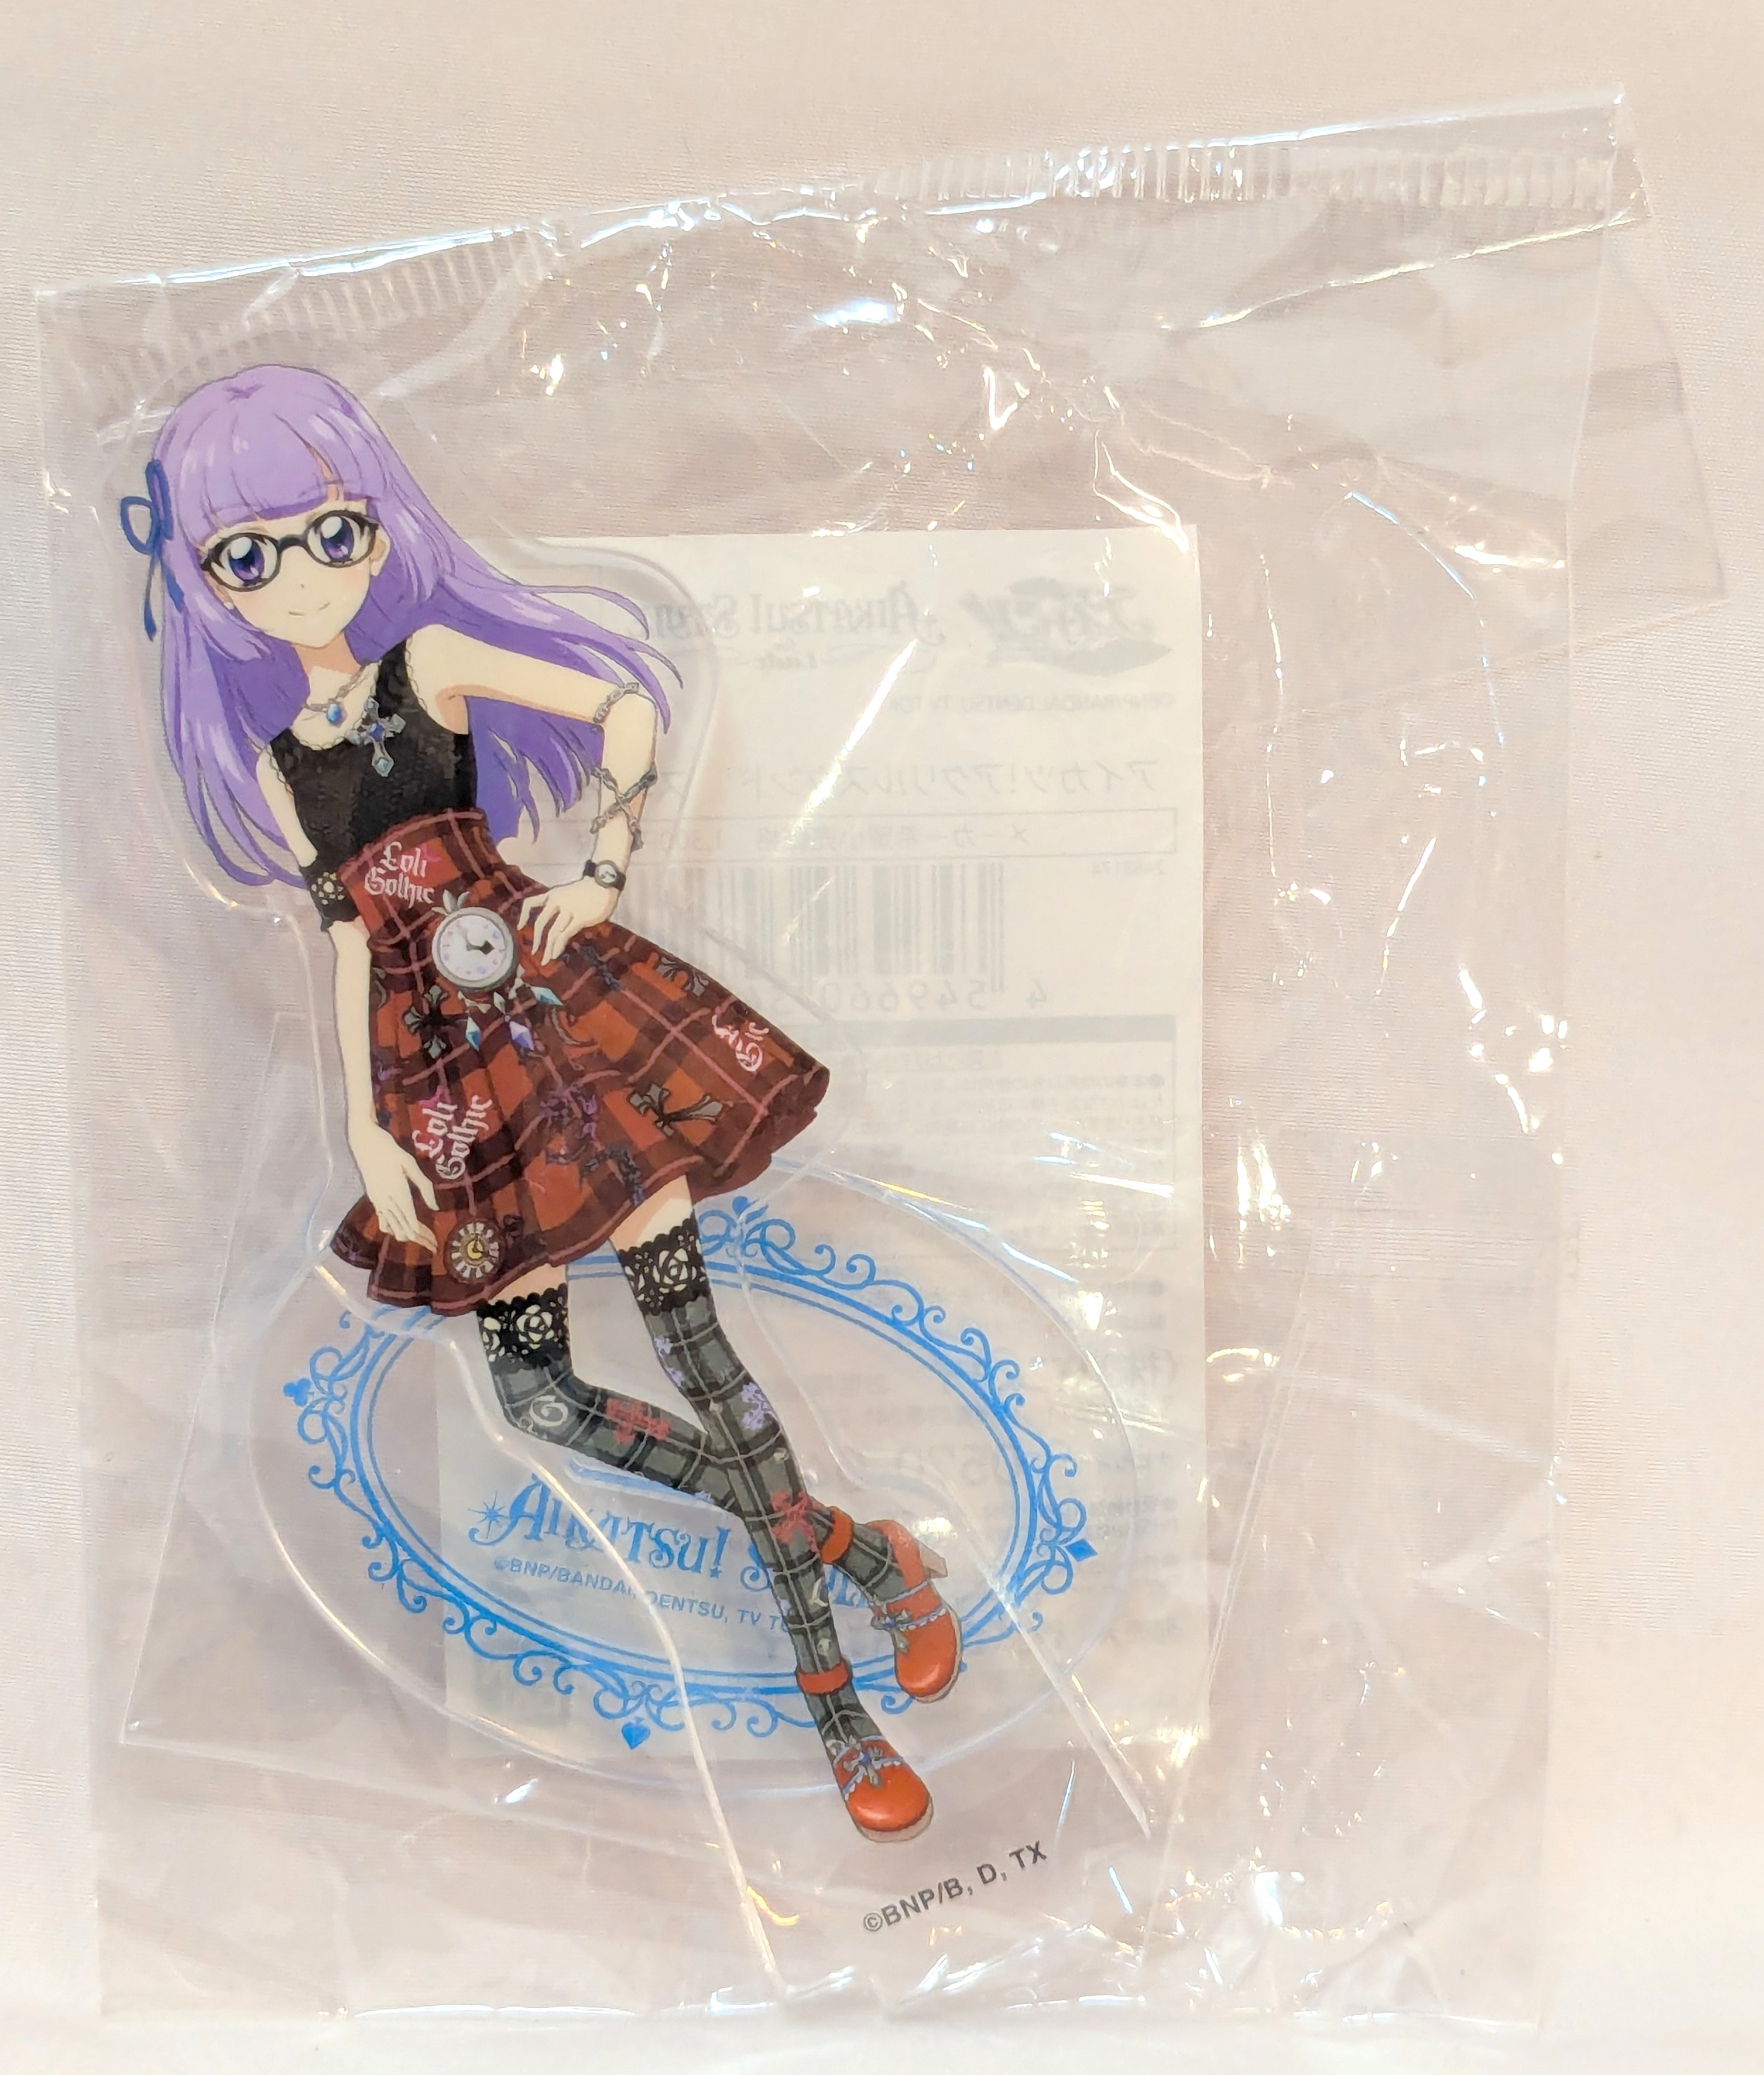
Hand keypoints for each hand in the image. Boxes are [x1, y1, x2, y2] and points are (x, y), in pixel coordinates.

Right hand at [349, 1120, 438, 1249]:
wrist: (364, 1142)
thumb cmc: (390, 1150)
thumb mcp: (410, 1164)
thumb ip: (423, 1186)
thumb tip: (434, 1207)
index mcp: (397, 1191)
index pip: (411, 1219)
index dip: (422, 1233)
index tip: (433, 1244)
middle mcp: (386, 1200)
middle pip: (403, 1226)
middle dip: (419, 1238)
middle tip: (433, 1246)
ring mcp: (377, 1200)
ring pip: (392, 1226)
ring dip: (407, 1235)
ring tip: (422, 1241)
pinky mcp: (373, 1198)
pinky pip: (383, 1219)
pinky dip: (393, 1228)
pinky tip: (400, 1232)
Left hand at [519, 877, 617, 964]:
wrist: (604, 881)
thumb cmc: (589, 889)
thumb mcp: (568, 893)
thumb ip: (560, 906)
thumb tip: (556, 923)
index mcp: (552, 894)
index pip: (531, 903)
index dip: (523, 916)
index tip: (519, 927)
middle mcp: (557, 902)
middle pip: (541, 922)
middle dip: (536, 939)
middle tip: (534, 952)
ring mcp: (569, 910)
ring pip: (552, 932)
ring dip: (547, 948)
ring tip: (546, 960)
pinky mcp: (580, 918)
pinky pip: (565, 934)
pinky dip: (558, 946)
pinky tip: (556, 954)